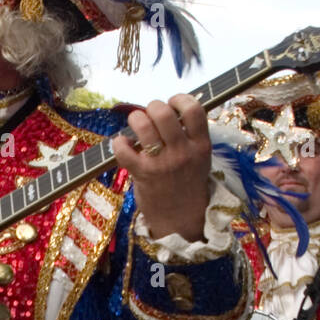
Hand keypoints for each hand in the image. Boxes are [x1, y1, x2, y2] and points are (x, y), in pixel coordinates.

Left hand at [111, 94, 211, 242]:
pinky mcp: (142, 174)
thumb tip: (169, 110)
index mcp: (201, 146)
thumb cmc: (187, 185)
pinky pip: (123, 149)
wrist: (181, 220)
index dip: (180, 99)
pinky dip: (119, 142)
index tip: (173, 103)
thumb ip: (190, 136)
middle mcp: (182, 153)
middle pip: (164, 113)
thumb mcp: (199, 159)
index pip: (194, 110)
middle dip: (153, 107)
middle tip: (151, 115)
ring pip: (143, 125)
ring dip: (136, 119)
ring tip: (136, 124)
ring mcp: (162, 164)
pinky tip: (123, 143)